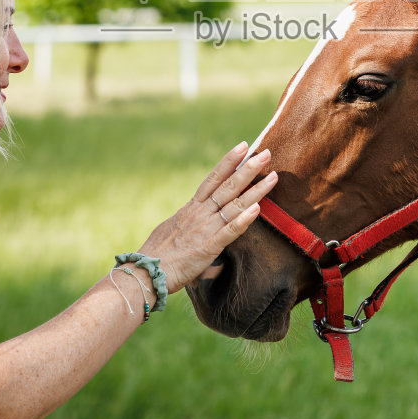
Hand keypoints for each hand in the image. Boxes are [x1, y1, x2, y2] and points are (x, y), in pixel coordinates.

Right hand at [137, 142, 275, 291]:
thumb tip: (195, 222)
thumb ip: (188, 223)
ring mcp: (205, 229)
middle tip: (266, 153)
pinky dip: (244, 220)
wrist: (144, 272)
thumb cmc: (157, 254)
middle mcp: (200, 214)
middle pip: (228, 186)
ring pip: (235, 204)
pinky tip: (257, 209)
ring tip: (273, 176)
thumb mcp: (173, 229)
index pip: (213, 179)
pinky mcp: (208, 247)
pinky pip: (229, 231)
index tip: (243, 146)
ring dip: (256, 190)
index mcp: (191, 208)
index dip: (229, 162)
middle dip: (248, 169)